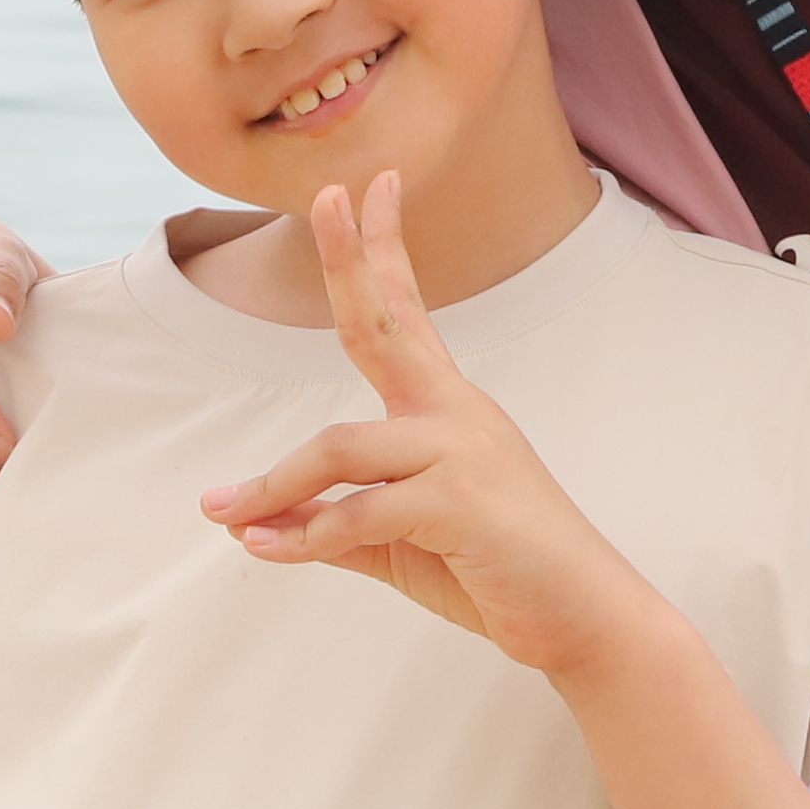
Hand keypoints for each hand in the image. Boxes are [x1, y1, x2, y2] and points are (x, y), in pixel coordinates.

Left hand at [198, 176, 666, 680]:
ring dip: (273, 483)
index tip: (368, 186)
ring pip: (340, 447)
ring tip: (224, 511)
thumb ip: (333, 522)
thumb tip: (250, 524)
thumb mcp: (399, 543)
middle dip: (350, 260)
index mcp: (449, 410)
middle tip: (322, 197)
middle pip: (387, 325)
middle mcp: (458, 415)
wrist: (586, 622)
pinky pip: (361, 514)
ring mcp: (464, 455)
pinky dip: (305, 535)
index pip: (405, 314)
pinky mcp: (462, 506)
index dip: (382, 250)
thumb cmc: (499, 573)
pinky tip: (264, 548)